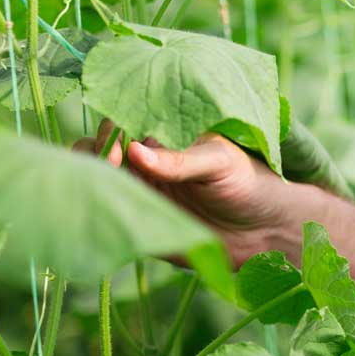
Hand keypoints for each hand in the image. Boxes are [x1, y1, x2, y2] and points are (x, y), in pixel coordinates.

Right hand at [73, 118, 290, 262]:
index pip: (121, 123)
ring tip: (99, 193)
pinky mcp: (139, 221)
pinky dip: (98, 213)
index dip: (111, 135)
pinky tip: (100, 215)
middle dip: (94, 157)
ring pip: (98, 181)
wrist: (262, 232)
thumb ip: (179, 160)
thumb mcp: (219, 163)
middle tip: (108, 173)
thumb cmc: (247, 183)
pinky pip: (109, 214)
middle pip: (99, 150)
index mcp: (162, 136)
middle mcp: (144, 161)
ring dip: (92, 183)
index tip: (116, 155)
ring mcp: (139, 190)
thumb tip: (134, 152)